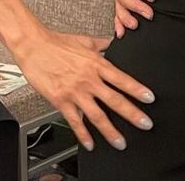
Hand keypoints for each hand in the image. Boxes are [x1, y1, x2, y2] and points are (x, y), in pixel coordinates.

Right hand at [11, 26, 153, 150]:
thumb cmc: (58, 43)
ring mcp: (75, 92)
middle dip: (132, 114)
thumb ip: (104, 44)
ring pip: (97, 115)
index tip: (149, 99)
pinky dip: (83, 134)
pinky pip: (75, 121)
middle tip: (145, 123)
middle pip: (114, 100)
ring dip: (110, 130)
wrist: (34, 46)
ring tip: (121, 142)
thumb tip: (117, 40)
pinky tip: (91, 143)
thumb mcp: (87, 41)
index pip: (122, 79)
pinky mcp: (61, 101)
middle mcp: (89, 80)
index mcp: (97, 64)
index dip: (137, 90)